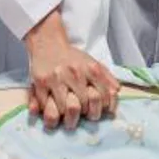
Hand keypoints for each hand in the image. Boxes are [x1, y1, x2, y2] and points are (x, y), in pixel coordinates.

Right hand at [24, 11, 119, 129]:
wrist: (48, 43)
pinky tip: (55, 109)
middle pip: (85, 104)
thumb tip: (117, 92)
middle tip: (83, 114)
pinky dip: (52, 112)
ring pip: (66, 108)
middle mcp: (75, 73)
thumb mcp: (93, 63)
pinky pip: (48, 106)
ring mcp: (57, 78)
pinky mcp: (41, 82)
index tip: (97, 109)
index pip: (103, 97)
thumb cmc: (72, 58)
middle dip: (85, 113)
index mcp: (91, 69)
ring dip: (67, 115)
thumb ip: (108, 77)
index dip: (101, 108)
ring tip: (68, 114)